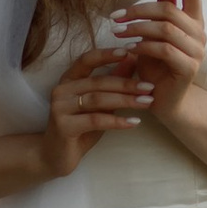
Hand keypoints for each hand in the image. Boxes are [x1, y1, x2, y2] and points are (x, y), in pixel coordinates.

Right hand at [37, 38, 153, 177]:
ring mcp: (60, 107)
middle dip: (126, 84)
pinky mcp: (63, 126)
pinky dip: (116, 121)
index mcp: (69, 79)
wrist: (57, 156)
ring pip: (97, 99)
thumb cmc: (81, 127)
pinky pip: (95, 120)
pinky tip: (133, 122)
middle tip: (150, 86)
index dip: (107, 54)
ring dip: (125, 100)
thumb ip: (112, 81)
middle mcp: (61, 89)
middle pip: (98, 82)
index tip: (129, 51)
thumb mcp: (100, 103)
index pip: (87, 59)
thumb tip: (133, 58)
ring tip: (146, 102)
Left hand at [106, 0, 206, 125]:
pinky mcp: (188, 68)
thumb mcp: (154, 37)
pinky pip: (164, 49)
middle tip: (115, 16)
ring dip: (137, 28)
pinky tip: (130, 49)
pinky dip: (144, 46)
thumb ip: (161, 14)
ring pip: (165, 28)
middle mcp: (199, 34)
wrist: (164, 101)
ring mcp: (197, 51)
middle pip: (169, 10)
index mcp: (193, 22)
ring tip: (118, 32)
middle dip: (139, 10)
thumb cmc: (157, 67)